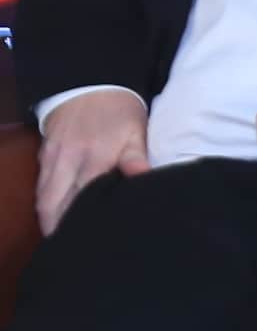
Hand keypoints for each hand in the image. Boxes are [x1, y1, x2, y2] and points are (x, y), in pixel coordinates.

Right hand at [35, 89, 150, 234]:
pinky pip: (40, 184)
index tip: (85, 242)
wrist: (89, 81)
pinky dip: (45, 202)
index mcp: (92, 159)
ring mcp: (51, 158)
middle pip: (52, 204)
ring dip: (49, 218)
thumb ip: (136, 157)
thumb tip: (141, 179)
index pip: (81, 199)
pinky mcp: (44, 154)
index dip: (78, 223)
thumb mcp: (135, 131)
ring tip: (61, 238)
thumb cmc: (119, 111)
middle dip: (56, 228)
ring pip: (42, 196)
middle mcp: (66, 162)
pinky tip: (55, 215)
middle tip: (68, 248)